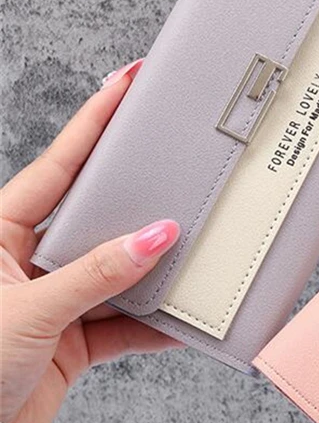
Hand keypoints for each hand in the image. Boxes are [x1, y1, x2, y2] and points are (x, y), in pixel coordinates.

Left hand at [0, 60, 181, 422]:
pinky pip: (122, 322)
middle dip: (134, 202)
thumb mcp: (30, 312)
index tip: (125, 84)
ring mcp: (53, 299)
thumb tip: (154, 236)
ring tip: (187, 254)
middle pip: (94, 216)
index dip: (93, 122)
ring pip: (115, 270)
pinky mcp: (71, 338)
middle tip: (171, 171)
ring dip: (150, 273)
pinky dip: (151, 325)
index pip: (57, 165)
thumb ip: (97, 273)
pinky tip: (178, 321)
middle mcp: (27, 261)